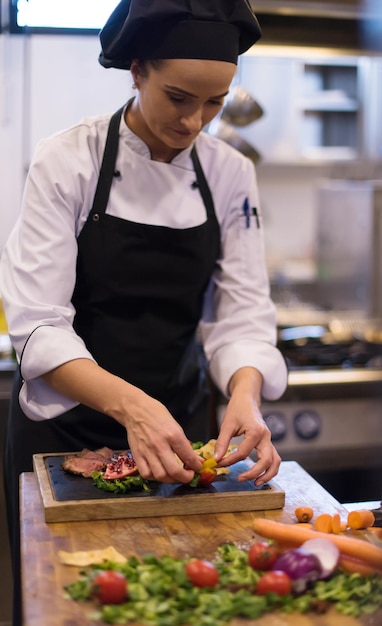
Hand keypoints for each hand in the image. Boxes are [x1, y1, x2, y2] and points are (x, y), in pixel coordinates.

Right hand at [43, 359, 202, 483]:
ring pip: (158, 474)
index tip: (199, 470)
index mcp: (171, 431)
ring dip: (168, 479)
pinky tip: (158, 473)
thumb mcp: (170, 419)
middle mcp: (159, 442)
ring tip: (175, 477)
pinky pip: (144, 472)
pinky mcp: (135, 452)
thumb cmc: (153, 409)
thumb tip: (190, 453)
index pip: (187, 454)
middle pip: (173, 470)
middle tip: (188, 478)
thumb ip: (179, 438)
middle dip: (183, 478)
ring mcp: (146, 449)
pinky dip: (153, 477)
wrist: (127, 402)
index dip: (195, 466)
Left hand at [213, 367, 280, 485]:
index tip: (219, 463)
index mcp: (256, 431)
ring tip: (256, 483)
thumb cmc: (237, 409)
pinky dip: (269, 468)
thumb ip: (222, 442)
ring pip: (275, 461)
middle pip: (266, 461)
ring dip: (267, 474)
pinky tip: (259, 475)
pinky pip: (273, 458)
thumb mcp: (227, 424)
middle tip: (240, 479)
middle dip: (254, 473)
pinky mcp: (268, 442)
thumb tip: (216, 459)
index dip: (230, 460)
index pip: (243, 453)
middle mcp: (266, 437)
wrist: (247, 398)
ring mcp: (269, 440)